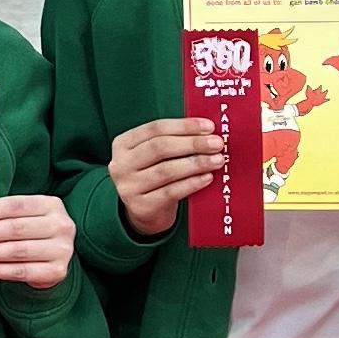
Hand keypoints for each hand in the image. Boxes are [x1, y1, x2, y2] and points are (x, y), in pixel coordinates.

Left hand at [0, 190, 76, 287]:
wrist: (55, 259)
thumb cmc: (33, 233)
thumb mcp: (25, 217)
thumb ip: (2, 215)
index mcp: (51, 204)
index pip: (16, 205)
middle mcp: (61, 225)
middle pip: (15, 228)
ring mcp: (61, 249)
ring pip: (17, 251)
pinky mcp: (57, 271)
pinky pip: (21, 271)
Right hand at [110, 114, 223, 237]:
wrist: (144, 211)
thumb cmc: (154, 174)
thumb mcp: (154, 155)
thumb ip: (173, 140)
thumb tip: (207, 132)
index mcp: (123, 143)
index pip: (155, 129)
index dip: (184, 126)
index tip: (208, 127)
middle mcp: (121, 164)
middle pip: (160, 148)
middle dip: (192, 144)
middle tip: (217, 144)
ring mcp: (129, 187)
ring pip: (166, 170)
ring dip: (196, 164)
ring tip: (217, 160)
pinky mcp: (142, 206)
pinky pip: (171, 192)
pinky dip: (192, 183)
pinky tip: (207, 177)